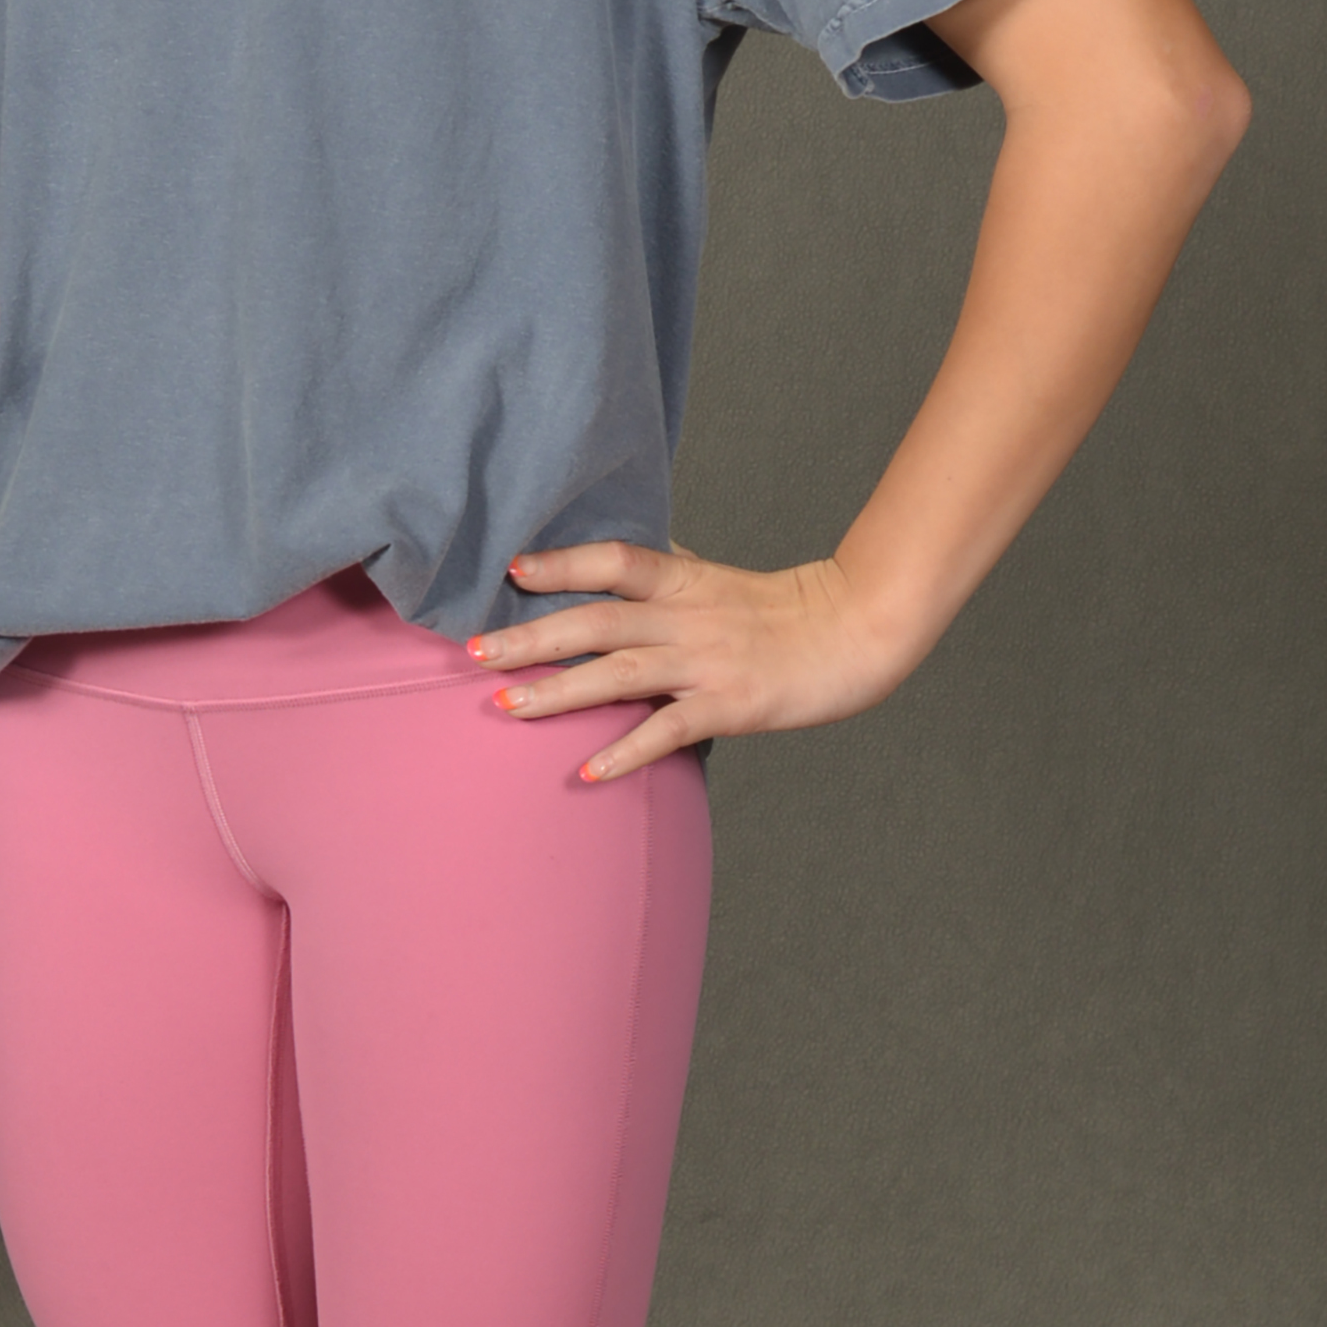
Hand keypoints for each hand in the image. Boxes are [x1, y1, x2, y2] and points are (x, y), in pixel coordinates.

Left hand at [470, 540, 922, 779]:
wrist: (855, 631)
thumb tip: (609, 554)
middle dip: (529, 636)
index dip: (562, 562)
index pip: (613, 560)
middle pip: (596, 620)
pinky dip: (625, 751)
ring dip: (557, 692)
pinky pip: (668, 731)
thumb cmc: (781, 607)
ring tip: (504, 708)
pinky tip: (587, 772)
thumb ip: (664, 568)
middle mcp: (687, 617)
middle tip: (471, 650)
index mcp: (683, 580)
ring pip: (619, 673)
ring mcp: (707, 663)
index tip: (509, 569)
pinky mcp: (730, 706)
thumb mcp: (716, 575)